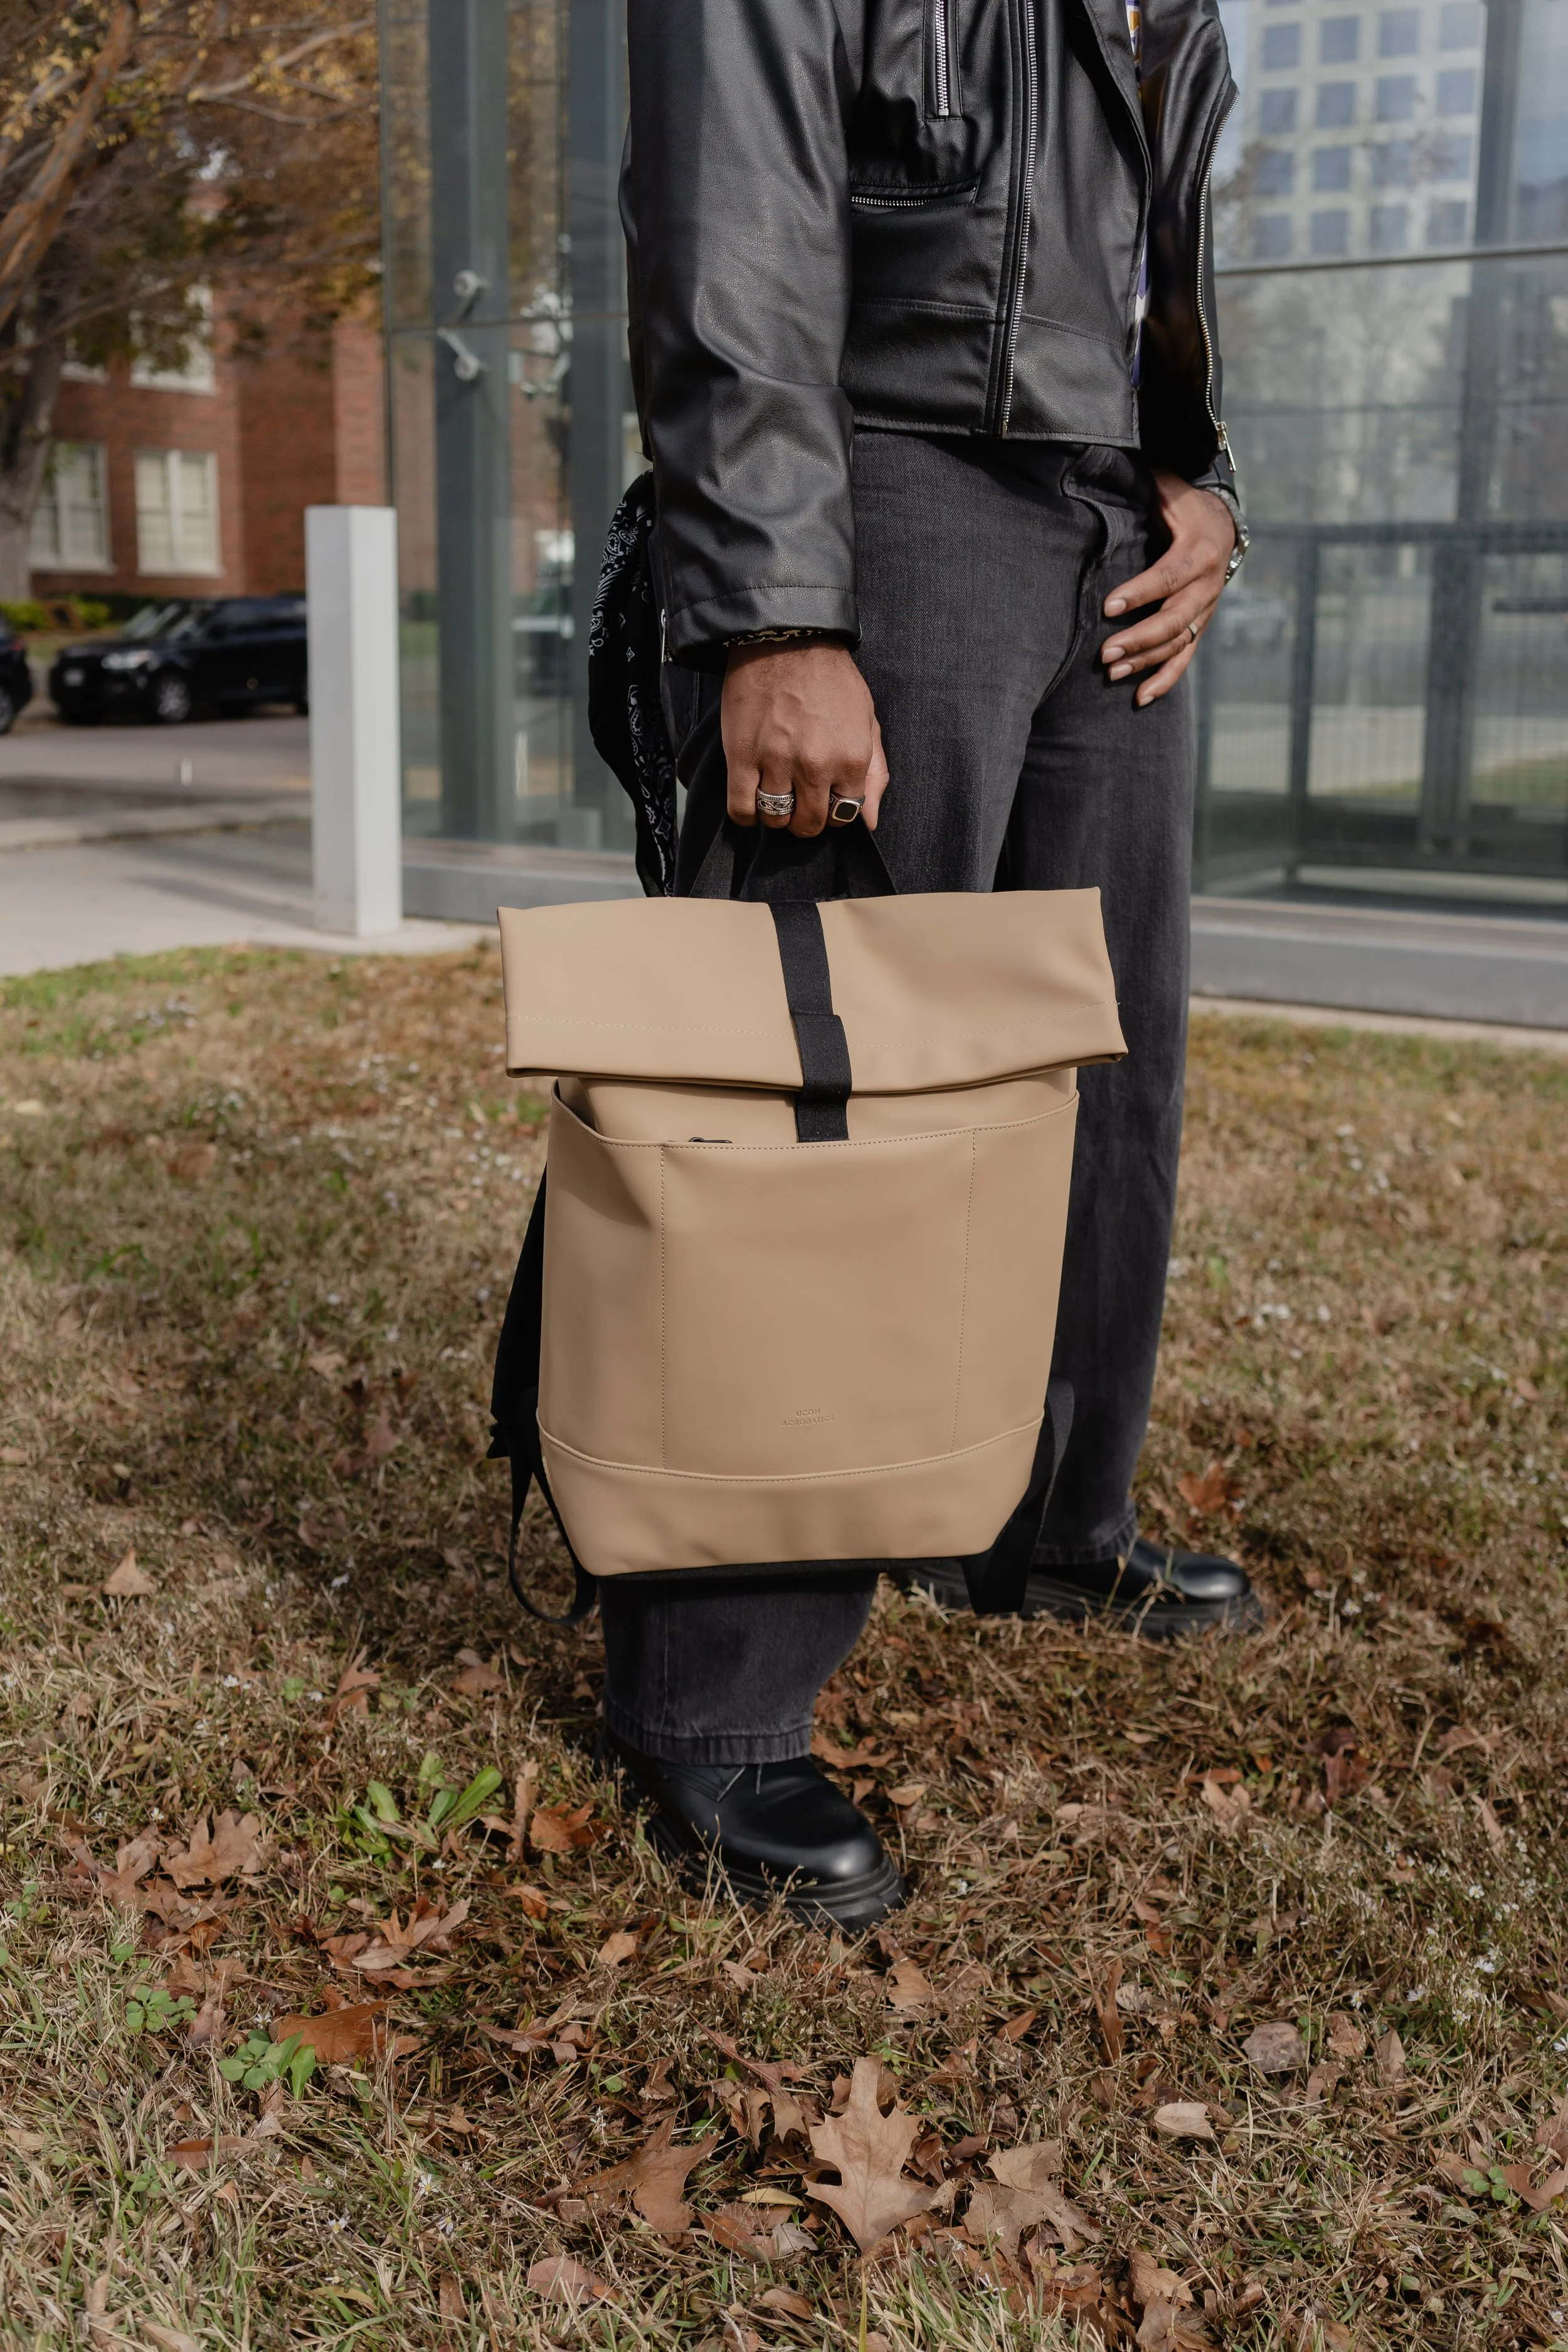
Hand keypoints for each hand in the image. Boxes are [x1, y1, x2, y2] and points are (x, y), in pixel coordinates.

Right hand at [722, 639, 889, 834]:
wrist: (787, 637)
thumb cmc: (830, 676)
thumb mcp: (867, 719)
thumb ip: (873, 772)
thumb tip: (869, 821)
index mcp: (851, 759)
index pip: (844, 815)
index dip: (833, 809)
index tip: (824, 797)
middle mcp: (816, 766)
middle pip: (809, 824)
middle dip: (805, 819)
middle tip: (798, 800)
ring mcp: (777, 763)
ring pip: (775, 819)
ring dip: (776, 814)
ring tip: (776, 794)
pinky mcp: (742, 757)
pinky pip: (742, 809)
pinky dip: (747, 815)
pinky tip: (752, 802)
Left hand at [1099, 471, 1237, 706]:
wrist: (1222, 525)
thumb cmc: (1184, 505)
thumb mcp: (1169, 489)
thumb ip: (1149, 485)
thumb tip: (1106, 466)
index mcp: (1199, 551)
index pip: (1168, 577)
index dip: (1139, 593)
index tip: (1108, 605)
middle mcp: (1207, 584)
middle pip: (1174, 620)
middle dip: (1139, 639)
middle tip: (1105, 654)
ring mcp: (1205, 609)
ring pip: (1177, 642)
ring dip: (1145, 662)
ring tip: (1112, 674)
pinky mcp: (1200, 625)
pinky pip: (1185, 657)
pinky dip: (1165, 679)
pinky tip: (1141, 697)